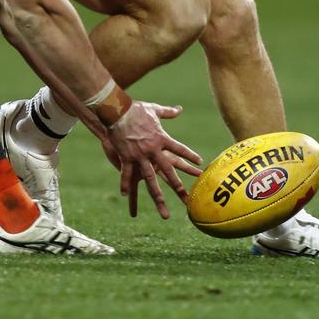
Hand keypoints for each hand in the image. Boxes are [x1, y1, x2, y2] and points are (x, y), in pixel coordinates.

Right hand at [104, 102, 201, 218]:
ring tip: (162, 209)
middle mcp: (153, 150)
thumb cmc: (135, 109)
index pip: (180, 149)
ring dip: (157, 196)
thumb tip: (179, 109)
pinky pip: (126, 173)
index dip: (190, 156)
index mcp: (161, 138)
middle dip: (178, 186)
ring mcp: (140, 155)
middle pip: (169, 171)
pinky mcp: (127, 157)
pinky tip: (124, 195)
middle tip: (187, 200)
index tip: (200, 163)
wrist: (117, 110)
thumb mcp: (153, 109)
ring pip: (150, 179)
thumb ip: (167, 112)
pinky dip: (124, 183)